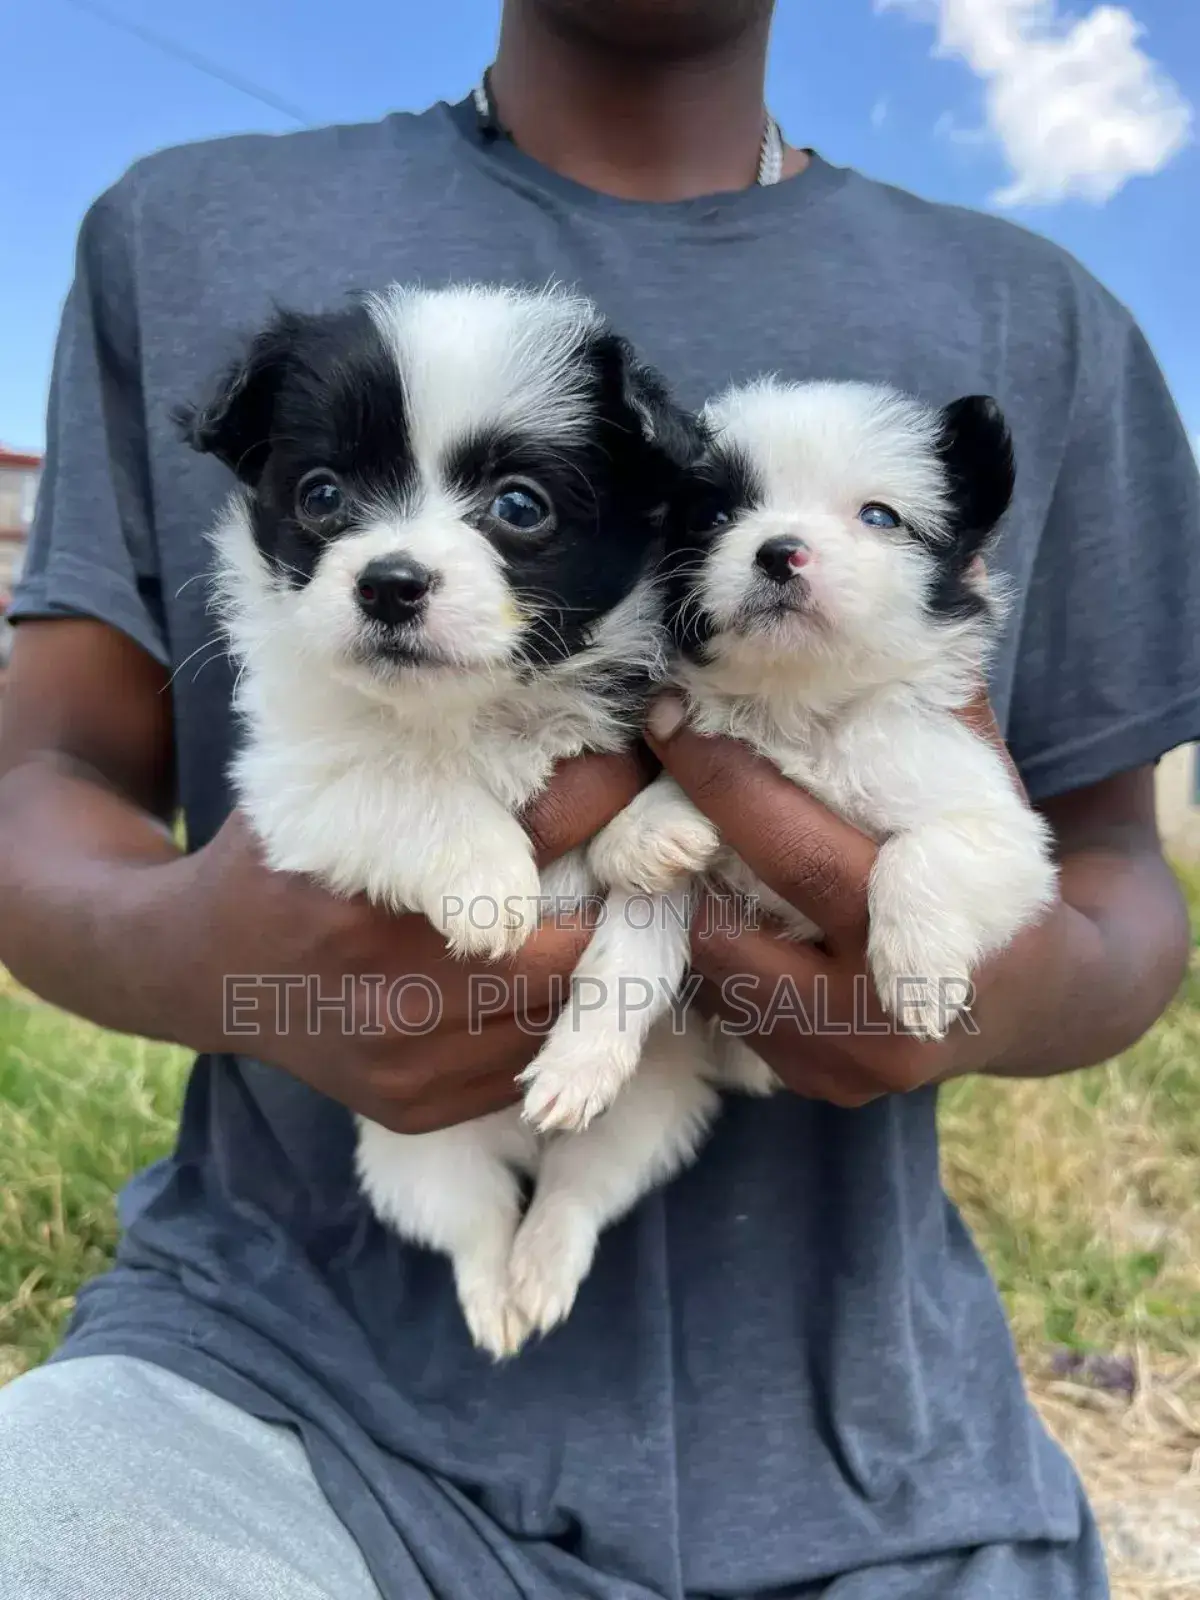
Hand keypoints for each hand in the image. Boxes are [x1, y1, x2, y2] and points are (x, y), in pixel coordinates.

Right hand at [155, 751, 648, 1132]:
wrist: (200, 971)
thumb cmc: (280, 857)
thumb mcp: (328, 787)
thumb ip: (422, 768)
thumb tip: (545, 707)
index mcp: (372, 903)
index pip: (533, 842)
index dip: (598, 797)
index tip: (632, 763)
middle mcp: (390, 997)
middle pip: (565, 948)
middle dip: (610, 894)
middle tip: (641, 849)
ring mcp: (406, 1066)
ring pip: (555, 1012)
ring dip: (590, 962)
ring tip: (610, 904)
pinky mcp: (415, 1109)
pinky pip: (523, 1063)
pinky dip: (548, 1018)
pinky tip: (550, 970)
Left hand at [644, 691, 1073, 1105]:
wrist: (1048, 992)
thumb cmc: (1005, 866)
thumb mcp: (979, 781)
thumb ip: (930, 696)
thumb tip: (922, 574)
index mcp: (934, 930)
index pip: (799, 855)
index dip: (724, 781)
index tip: (668, 715)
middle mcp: (885, 1017)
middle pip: (730, 929)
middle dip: (687, 849)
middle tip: (654, 778)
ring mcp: (849, 1066)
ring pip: (714, 976)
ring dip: (693, 906)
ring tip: (689, 840)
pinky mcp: (819, 1086)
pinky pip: (729, 1013)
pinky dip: (717, 954)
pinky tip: (725, 902)